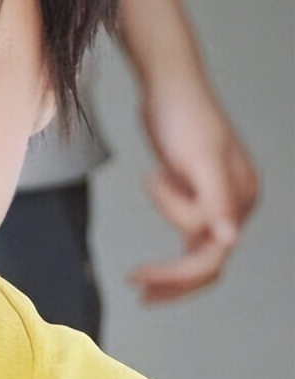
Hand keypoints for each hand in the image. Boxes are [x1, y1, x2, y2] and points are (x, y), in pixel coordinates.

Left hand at [130, 79, 258, 302]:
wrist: (168, 85)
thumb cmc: (182, 115)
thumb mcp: (197, 158)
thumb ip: (214, 200)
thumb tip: (229, 240)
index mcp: (240, 198)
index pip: (212, 255)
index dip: (177, 274)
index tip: (138, 279)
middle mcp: (235, 203)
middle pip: (210, 260)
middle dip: (176, 281)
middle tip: (139, 293)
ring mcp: (216, 199)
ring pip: (198, 250)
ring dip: (170, 266)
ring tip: (137, 279)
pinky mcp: (195, 192)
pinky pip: (187, 232)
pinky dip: (167, 245)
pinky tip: (147, 257)